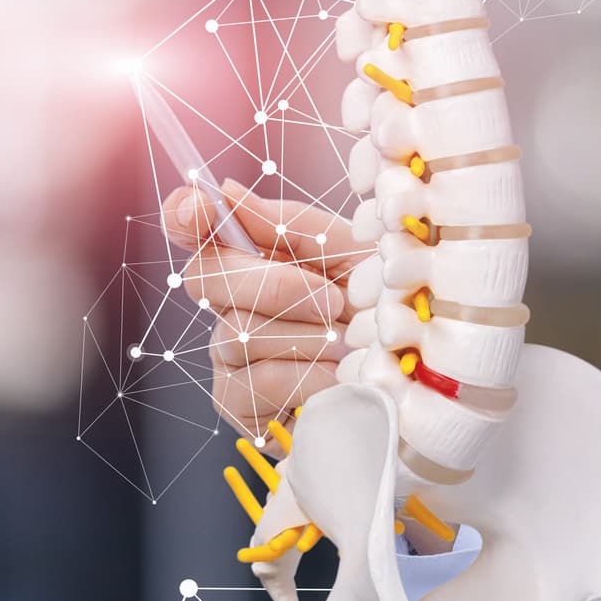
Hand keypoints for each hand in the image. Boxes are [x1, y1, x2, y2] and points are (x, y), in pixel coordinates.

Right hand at [161, 181, 365, 437]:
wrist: (413, 377)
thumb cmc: (382, 309)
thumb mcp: (353, 254)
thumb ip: (291, 225)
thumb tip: (225, 193)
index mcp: (253, 259)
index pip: (193, 228)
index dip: (187, 215)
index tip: (200, 208)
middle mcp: (229, 306)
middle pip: (207, 279)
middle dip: (276, 286)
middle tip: (332, 300)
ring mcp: (229, 358)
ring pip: (238, 335)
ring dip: (309, 338)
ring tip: (351, 346)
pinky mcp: (241, 407)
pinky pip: (258, 382)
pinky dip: (310, 377)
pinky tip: (339, 378)